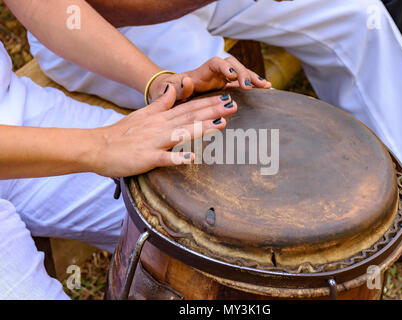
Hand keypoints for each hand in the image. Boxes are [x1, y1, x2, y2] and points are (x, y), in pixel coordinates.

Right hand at [91, 85, 236, 176]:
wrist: (97, 147)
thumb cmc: (121, 133)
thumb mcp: (142, 114)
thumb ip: (161, 102)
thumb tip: (175, 88)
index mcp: (161, 117)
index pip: (189, 108)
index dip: (209, 103)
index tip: (227, 98)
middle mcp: (160, 126)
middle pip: (190, 117)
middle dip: (213, 111)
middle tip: (234, 106)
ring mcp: (154, 141)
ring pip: (181, 134)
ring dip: (201, 129)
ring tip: (221, 125)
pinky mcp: (146, 157)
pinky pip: (164, 158)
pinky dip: (177, 157)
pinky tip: (192, 158)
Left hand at [149, 56, 270, 100]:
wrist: (175, 92)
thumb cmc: (172, 92)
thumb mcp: (172, 91)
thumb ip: (180, 88)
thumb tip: (187, 80)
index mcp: (202, 71)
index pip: (215, 63)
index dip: (225, 68)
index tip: (232, 76)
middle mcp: (215, 72)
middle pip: (232, 65)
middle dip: (243, 73)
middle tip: (251, 86)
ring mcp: (223, 78)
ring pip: (241, 73)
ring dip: (253, 78)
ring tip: (267, 86)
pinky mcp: (228, 86)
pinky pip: (243, 83)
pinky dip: (254, 84)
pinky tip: (267, 89)